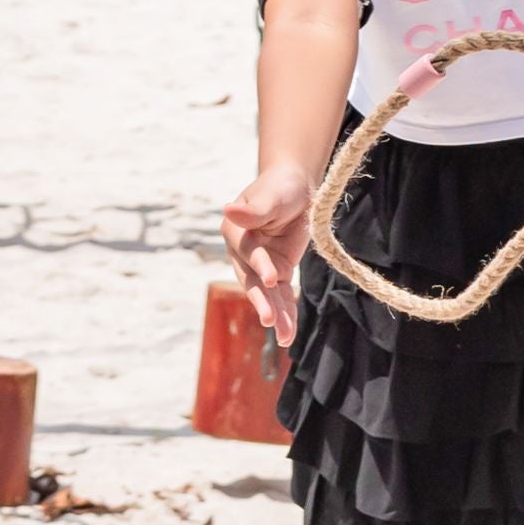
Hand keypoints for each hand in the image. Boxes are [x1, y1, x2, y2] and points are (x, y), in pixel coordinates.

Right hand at [222, 160, 315, 345]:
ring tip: (283, 338)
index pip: (247, 250)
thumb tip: (229, 209)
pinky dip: (286, 315)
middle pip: (251, 280)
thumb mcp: (271, 195)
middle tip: (270, 319)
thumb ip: (253, 209)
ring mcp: (258, 266)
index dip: (259, 264)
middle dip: (262, 301)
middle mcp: (242, 252)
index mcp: (235, 230)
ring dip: (276, 315)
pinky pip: (280, 297)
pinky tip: (287, 337)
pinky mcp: (276, 274)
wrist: (294, 188)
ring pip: (266, 295)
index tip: (272, 278)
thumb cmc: (280, 187)